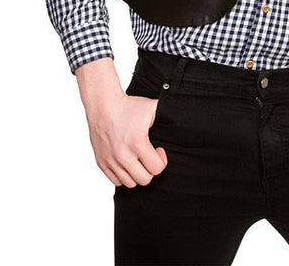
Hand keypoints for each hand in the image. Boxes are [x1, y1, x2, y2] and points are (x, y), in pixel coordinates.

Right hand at [75, 58, 168, 187]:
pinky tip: (127, 162)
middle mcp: (123, 155)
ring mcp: (111, 160)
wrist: (103, 104)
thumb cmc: (129, 106)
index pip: (156, 169)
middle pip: (144, 180)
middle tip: (149, 156)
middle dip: (150, 169)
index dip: (161, 160)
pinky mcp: (101, 162)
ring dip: (137, 173)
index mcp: (137, 143)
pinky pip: (116, 181)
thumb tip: (186, 119)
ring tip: (138, 159)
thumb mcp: (152, 108)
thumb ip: (169, 115)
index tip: (158, 149)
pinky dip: (124, 175)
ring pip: (130, 183)